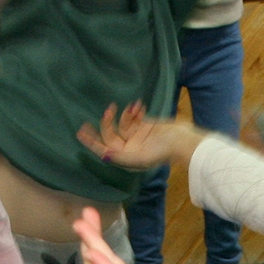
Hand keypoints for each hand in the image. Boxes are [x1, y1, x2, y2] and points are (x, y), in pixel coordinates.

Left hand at [77, 102, 203, 171]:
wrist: (183, 141)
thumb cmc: (163, 152)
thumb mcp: (140, 157)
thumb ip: (121, 156)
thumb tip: (103, 155)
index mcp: (126, 158)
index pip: (103, 150)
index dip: (91, 141)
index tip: (80, 132)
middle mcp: (129, 148)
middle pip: (110, 134)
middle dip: (108, 122)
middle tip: (109, 109)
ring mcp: (137, 136)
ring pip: (121, 123)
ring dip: (125, 114)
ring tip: (133, 108)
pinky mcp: (145, 125)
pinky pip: (133, 116)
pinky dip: (134, 110)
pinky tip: (139, 105)